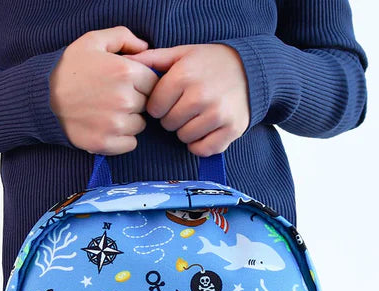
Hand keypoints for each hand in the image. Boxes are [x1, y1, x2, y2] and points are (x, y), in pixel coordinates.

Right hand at [49, 27, 159, 154]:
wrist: (41, 99)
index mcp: (126, 72)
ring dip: (129, 120)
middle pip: (147, 104)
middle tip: (113, 97)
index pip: (153, 82)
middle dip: (135, 100)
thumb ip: (123, 37)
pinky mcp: (107, 143)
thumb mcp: (93, 41)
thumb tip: (146, 47)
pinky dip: (122, 139)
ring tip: (108, 112)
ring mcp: (116, 124)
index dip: (141, 82)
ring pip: (140, 125)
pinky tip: (106, 127)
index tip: (126, 83)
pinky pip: (130, 144)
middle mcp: (125, 99)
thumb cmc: (68, 68)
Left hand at [123, 43, 249, 156]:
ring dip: (186, 131)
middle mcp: (201, 95)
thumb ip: (154, 60)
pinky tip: (204, 131)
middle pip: (169, 124)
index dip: (159, 105)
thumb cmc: (210, 63)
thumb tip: (128, 63)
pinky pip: (203, 150)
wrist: (250, 69)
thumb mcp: (182, 54)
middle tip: (185, 108)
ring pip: (185, 138)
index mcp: (184, 76)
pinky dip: (200, 144)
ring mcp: (218, 114)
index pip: (154, 107)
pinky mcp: (231, 129)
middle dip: (173, 118)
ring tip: (196, 117)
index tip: (169, 100)